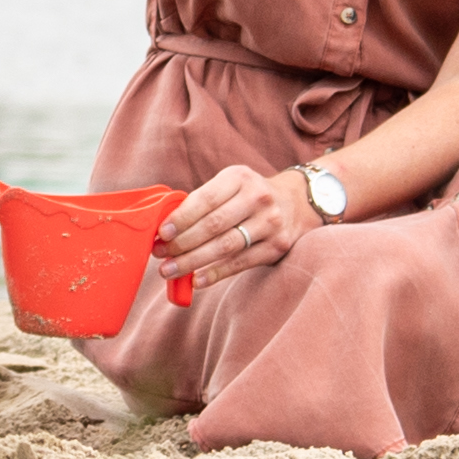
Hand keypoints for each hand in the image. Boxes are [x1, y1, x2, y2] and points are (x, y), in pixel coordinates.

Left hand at [153, 162, 314, 291]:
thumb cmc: (249, 196)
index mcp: (239, 177)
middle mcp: (257, 198)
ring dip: (193, 261)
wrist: (297, 202)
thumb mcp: (230, 185)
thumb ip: (203, 202)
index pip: (205, 199)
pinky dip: (216, 273)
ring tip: (170, 271)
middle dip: (182, 243)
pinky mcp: (276, 246)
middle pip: (213, 225)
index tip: (162, 234)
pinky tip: (197, 280)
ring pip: (225, 246)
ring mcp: (269, 223)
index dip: (181, 218)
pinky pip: (240, 263)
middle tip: (160, 255)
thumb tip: (166, 229)